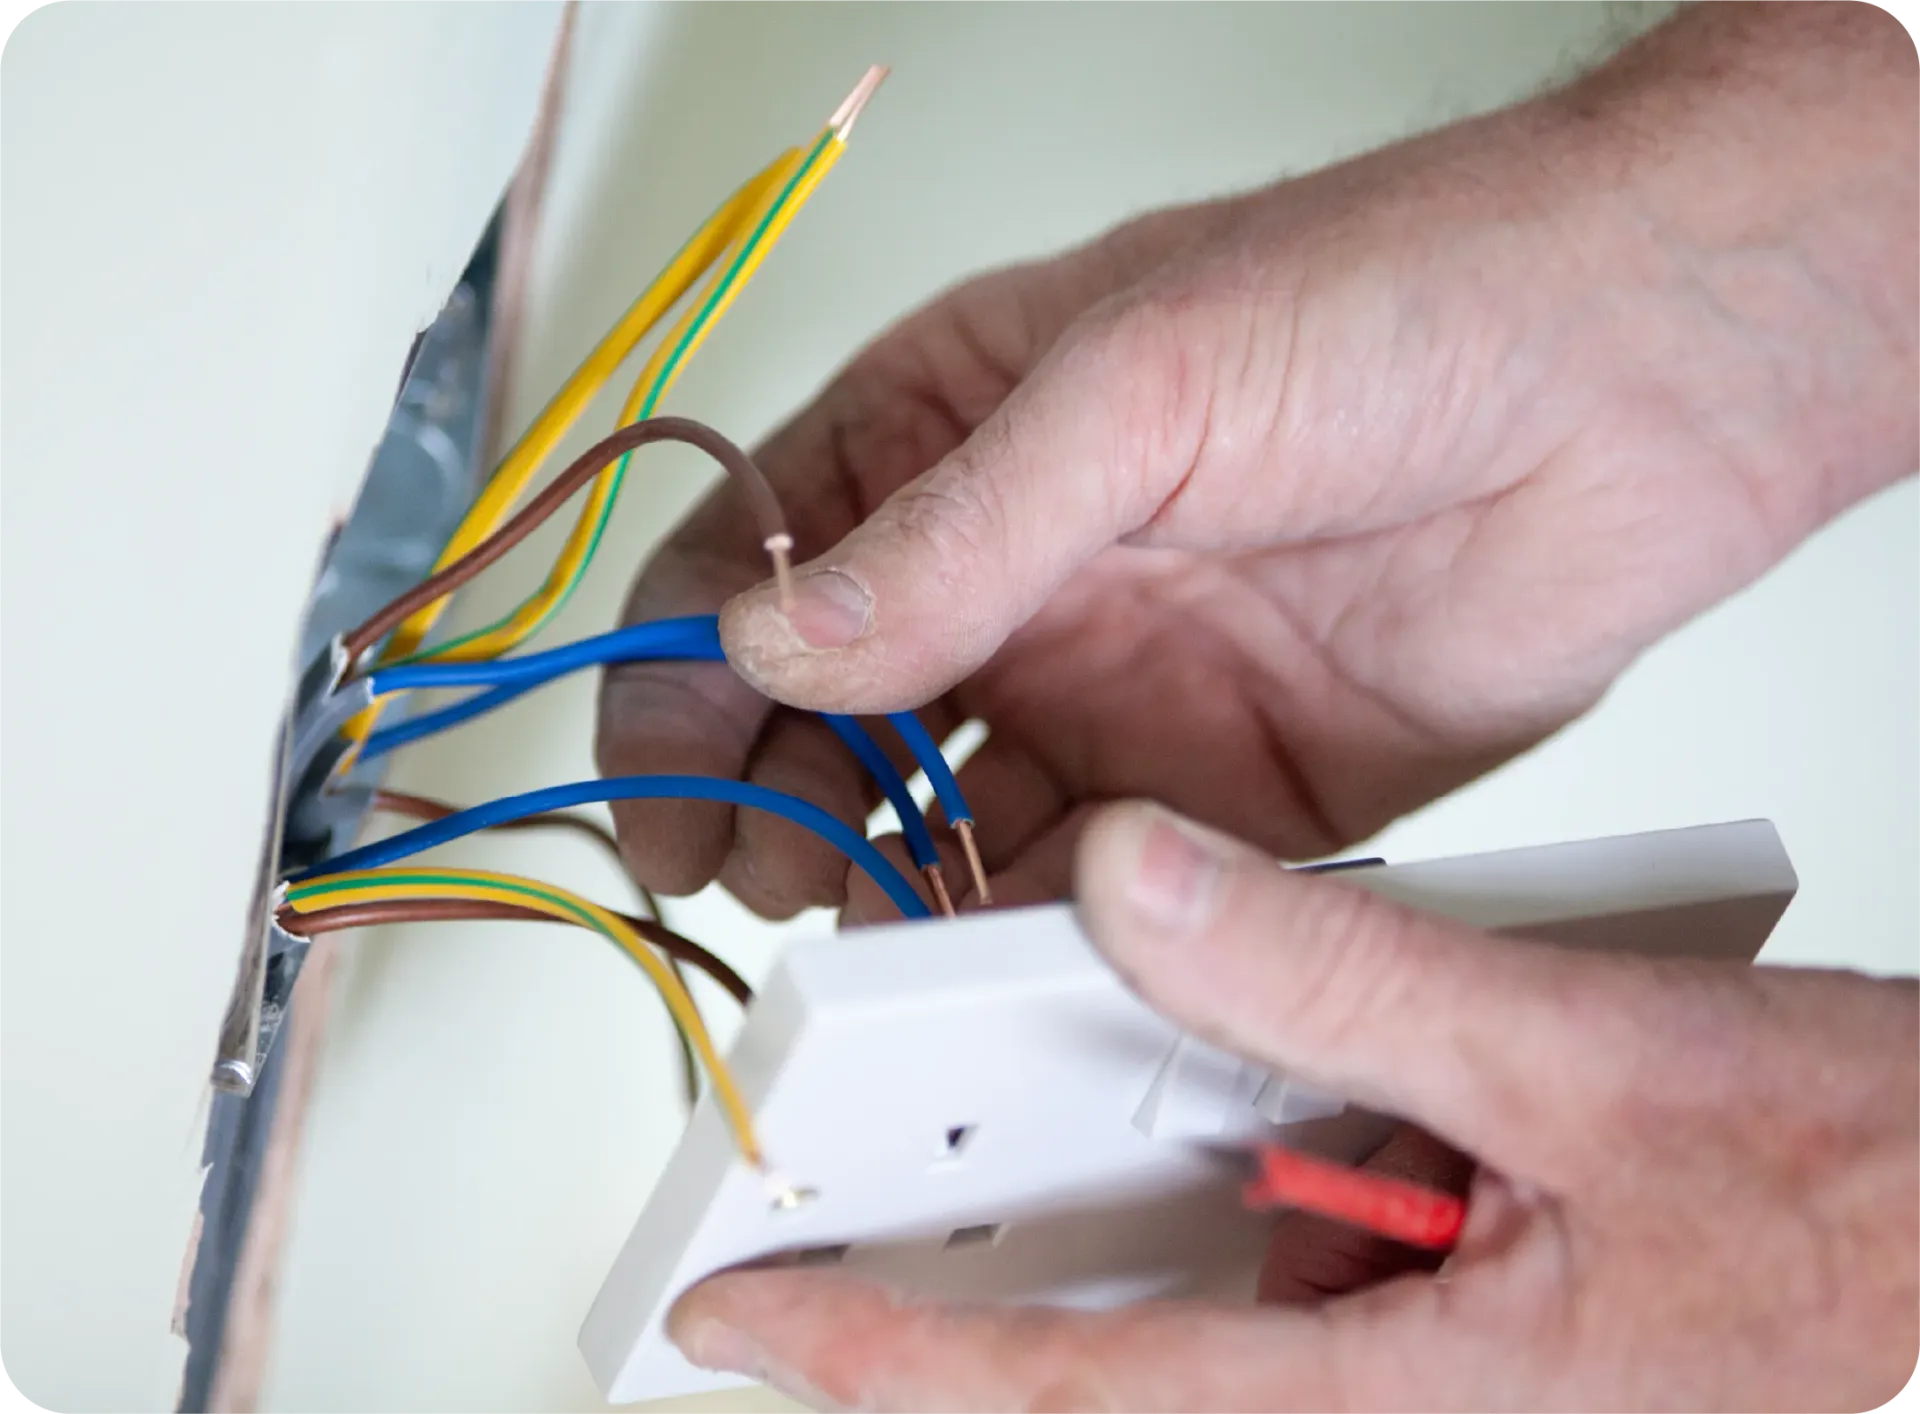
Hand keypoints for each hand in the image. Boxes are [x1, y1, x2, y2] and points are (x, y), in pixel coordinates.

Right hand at [596, 0, 1919, 919]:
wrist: (1642, 379)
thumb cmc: (1398, 294)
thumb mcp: (1138, 378)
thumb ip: (953, 531)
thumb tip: (775, 643)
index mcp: (956, 434)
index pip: (757, 565)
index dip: (682, 679)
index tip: (660, 792)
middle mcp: (1018, 572)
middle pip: (829, 717)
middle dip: (773, 801)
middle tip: (760, 878)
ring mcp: (1113, 686)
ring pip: (944, 816)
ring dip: (891, 881)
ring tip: (871, 932)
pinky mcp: (1219, 789)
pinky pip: (1088, 883)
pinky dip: (1029, 931)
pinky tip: (1000, 952)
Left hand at [668, 803, 1919, 1411]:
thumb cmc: (1887, 1227)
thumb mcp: (1599, 1064)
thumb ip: (1344, 975)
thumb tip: (1135, 886)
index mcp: (1402, 1393)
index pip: (1067, 1387)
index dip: (875, 1350)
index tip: (738, 1310)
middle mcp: (1401, 1384)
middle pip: (1141, 1311)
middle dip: (1034, 1201)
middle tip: (933, 1095)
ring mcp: (1449, 1345)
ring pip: (1246, 1248)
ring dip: (1205, 1137)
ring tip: (1199, 1013)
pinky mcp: (1493, 1291)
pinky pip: (1340, 1212)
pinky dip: (1309, 1110)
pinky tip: (1352, 1033)